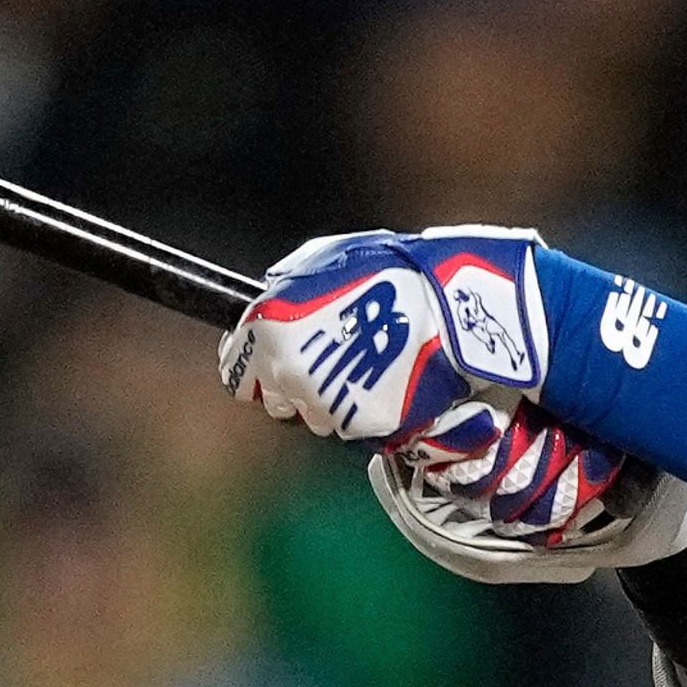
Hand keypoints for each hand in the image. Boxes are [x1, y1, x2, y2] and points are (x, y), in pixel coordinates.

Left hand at [217, 227, 551, 444]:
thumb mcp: (330, 260)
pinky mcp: (360, 426)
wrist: (451, 308)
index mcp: (269, 327)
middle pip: (273, 400)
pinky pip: (350, 425)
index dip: (255, 365)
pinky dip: (363, 410)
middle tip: (331, 360)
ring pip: (313, 417)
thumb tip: (272, 300)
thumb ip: (289, 290)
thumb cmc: (393, 273)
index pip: (235, 370)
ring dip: (330, 400)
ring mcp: (324, 403)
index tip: (272, 360)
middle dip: (293, 385)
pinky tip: (386, 381)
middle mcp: (288, 371)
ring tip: (367, 367)